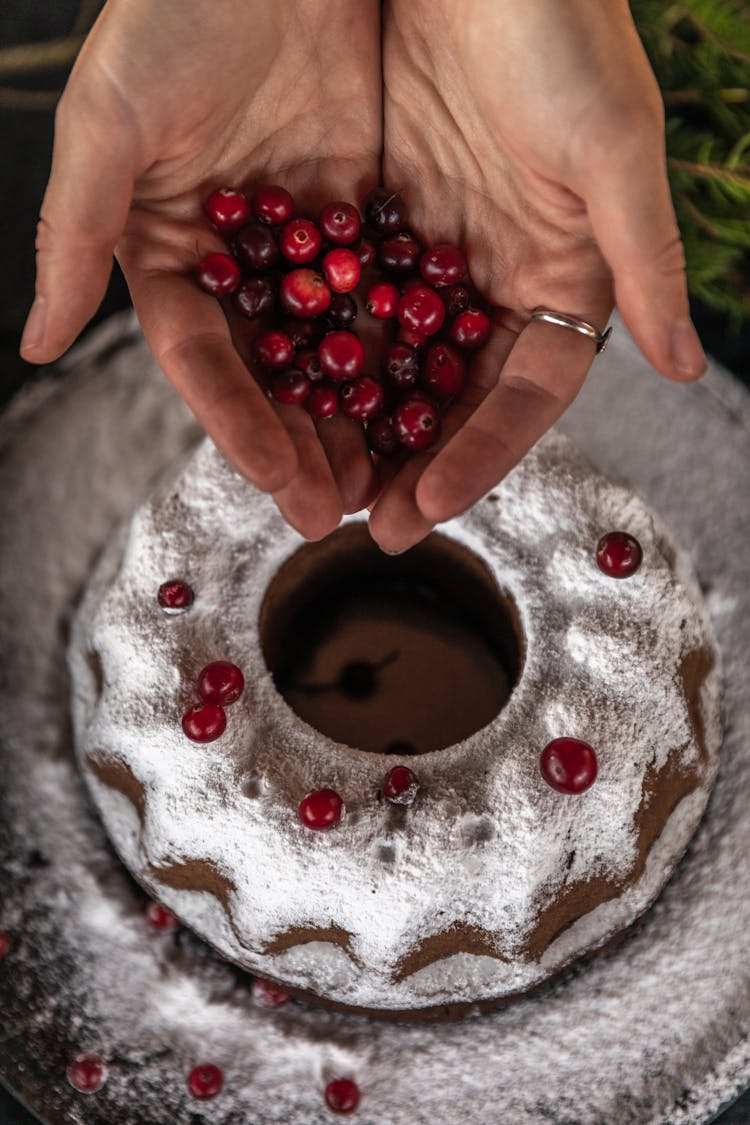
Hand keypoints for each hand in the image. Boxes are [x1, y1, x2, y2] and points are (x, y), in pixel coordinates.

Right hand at [20, 0, 381, 540]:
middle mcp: (238, 261)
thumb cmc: (174, 6)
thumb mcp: (109, 117)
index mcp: (169, 250)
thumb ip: (75, 232)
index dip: (238, 424)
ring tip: (390, 480)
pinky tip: (435, 402)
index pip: (203, 360)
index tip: (279, 483)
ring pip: (336, 348)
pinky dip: (411, 350)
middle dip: (305, 444)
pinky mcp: (366, 212)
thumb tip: (35, 347)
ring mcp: (306, 242)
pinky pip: (393, 292)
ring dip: (360, 418)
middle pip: (273, 373)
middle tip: (339, 510)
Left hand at [370, 0, 705, 552]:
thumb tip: (689, 367)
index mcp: (560, 275)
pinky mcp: (374, 214)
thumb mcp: (609, 147)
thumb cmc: (558, 27)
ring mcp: (433, 251)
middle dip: (411, 461)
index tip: (428, 507)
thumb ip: (641, 261)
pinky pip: (342, 297)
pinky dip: (316, 346)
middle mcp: (496, 275)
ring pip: (394, 359)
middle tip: (365, 521)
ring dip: (359, 421)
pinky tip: (280, 392)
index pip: (525, 394)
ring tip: (316, 479)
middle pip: (454, 394)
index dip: (482, 455)